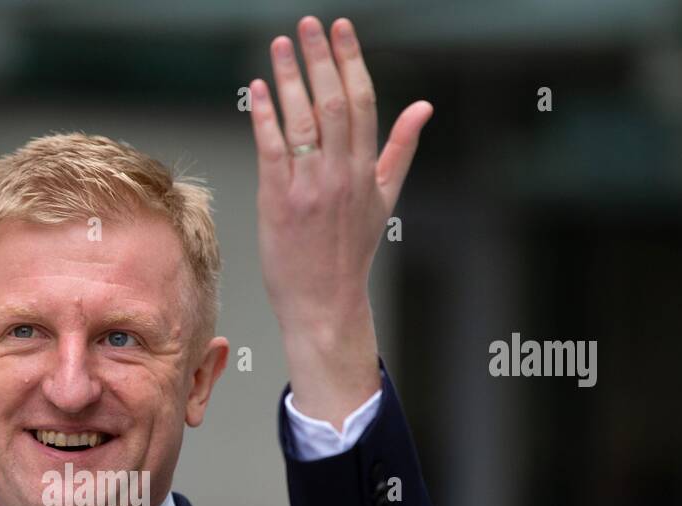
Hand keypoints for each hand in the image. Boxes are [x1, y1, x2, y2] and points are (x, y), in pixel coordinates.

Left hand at [248, 15, 431, 424]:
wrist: (325, 302)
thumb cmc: (350, 253)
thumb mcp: (384, 200)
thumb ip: (401, 149)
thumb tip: (423, 106)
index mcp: (367, 170)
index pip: (362, 101)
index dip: (350, 60)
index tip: (339, 28)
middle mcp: (342, 174)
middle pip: (333, 102)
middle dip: (320, 58)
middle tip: (307, 24)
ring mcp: (311, 188)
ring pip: (303, 121)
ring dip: (289, 77)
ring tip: (279, 45)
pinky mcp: (280, 203)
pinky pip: (272, 151)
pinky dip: (266, 117)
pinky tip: (258, 89)